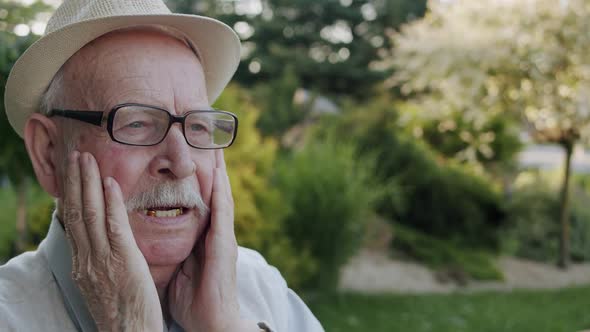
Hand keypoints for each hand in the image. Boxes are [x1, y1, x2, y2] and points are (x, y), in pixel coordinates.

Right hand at [62, 151, 162, 330]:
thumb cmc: (123, 312)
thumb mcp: (103, 283)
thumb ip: (100, 259)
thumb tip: (99, 240)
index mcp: (82, 263)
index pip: (73, 221)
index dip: (72, 194)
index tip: (73, 172)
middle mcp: (87, 259)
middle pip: (76, 212)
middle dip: (75, 181)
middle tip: (75, 155)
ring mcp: (102, 260)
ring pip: (90, 214)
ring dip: (88, 183)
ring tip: (87, 158)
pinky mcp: (122, 262)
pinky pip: (114, 227)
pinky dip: (110, 203)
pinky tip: (110, 183)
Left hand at [167, 150, 258, 331]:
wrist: (211, 322)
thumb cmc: (193, 300)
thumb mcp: (177, 268)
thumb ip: (171, 249)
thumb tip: (151, 237)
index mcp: (203, 237)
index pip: (200, 200)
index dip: (197, 177)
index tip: (188, 153)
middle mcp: (216, 232)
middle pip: (213, 192)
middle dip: (210, 166)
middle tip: (205, 137)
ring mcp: (223, 237)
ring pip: (221, 196)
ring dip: (218, 171)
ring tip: (214, 145)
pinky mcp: (225, 244)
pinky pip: (222, 212)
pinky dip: (221, 191)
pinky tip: (219, 173)